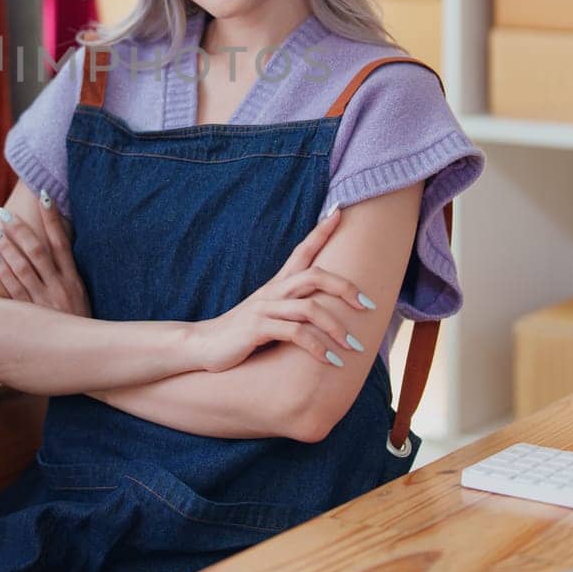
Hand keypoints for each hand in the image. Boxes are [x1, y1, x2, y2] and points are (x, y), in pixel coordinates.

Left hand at [0, 190, 90, 317]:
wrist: (86, 358)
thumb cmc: (80, 323)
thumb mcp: (81, 296)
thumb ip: (67, 273)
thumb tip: (59, 244)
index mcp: (74, 279)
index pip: (63, 242)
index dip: (53, 218)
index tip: (44, 196)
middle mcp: (60, 287)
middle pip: (38, 251)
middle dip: (20, 229)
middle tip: (4, 212)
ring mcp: (45, 301)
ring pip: (23, 267)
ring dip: (8, 246)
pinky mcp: (32, 317)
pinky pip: (14, 290)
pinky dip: (4, 271)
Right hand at [187, 206, 373, 372]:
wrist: (204, 344)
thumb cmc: (241, 332)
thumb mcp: (268, 313)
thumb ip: (291, 307)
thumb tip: (322, 310)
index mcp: (277, 284)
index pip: (302, 250)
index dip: (321, 230)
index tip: (340, 210)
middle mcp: (273, 291)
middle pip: (314, 274)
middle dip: (345, 287)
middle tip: (368, 305)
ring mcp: (264, 308)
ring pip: (309, 307)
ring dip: (336, 328)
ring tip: (353, 346)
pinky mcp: (257, 328)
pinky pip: (295, 333)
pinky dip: (316, 347)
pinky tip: (330, 361)